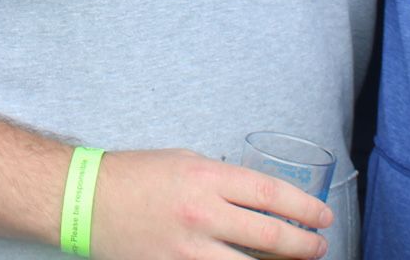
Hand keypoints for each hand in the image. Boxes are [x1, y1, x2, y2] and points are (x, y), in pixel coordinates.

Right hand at [90, 149, 329, 258]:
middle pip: (269, 237)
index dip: (304, 208)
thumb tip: (258, 200)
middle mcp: (201, 214)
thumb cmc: (136, 175)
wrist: (85, 199)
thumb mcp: (185, 161)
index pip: (270, 194)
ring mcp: (186, 249)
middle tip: (319, 248)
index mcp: (206, 178)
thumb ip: (222, 181)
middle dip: (303, 246)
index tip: (323, 218)